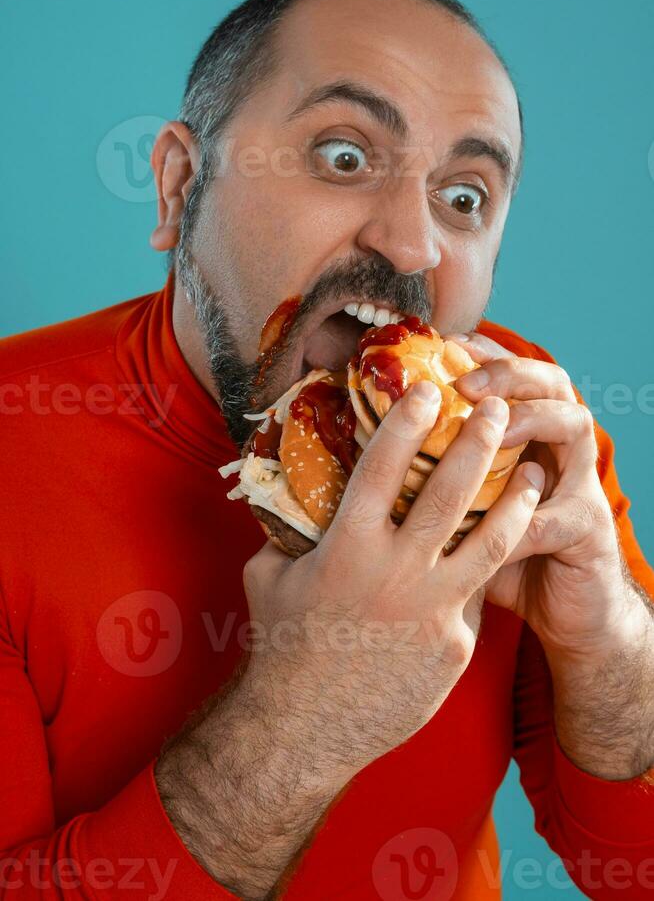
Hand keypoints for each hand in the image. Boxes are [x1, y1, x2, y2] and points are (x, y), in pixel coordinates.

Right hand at [242, 381, 543, 774]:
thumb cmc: (280, 645)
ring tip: (536, 471)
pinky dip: (479, 570)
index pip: (384, 467)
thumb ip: (289, 529)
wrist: (302, 728)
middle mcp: (396, 572)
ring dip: (517, 499)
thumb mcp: (269, 575)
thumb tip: (291, 489)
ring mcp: (433, 610)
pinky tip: (488, 555)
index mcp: (347, 547)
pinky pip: (473, 595)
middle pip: (451, 493)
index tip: (428, 388)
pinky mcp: (456, 645)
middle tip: (496, 410)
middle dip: (478, 442)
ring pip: (490, 541)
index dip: (406, 421)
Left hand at [449, 331, 646, 667]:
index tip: (446, 343)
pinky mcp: (589, 528)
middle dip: (508, 372)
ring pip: (572, 424)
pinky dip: (526, 519)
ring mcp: (579, 483)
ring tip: (497, 424)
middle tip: (467, 381)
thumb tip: (356, 453)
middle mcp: (556, 448)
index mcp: (524, 436)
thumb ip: (428, 479)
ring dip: (532, 418)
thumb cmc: (497, 555)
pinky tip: (496, 525)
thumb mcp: (459, 510)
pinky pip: (560, 515)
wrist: (560, 610)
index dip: (484, 354)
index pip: (510, 375)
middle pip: (549, 382)